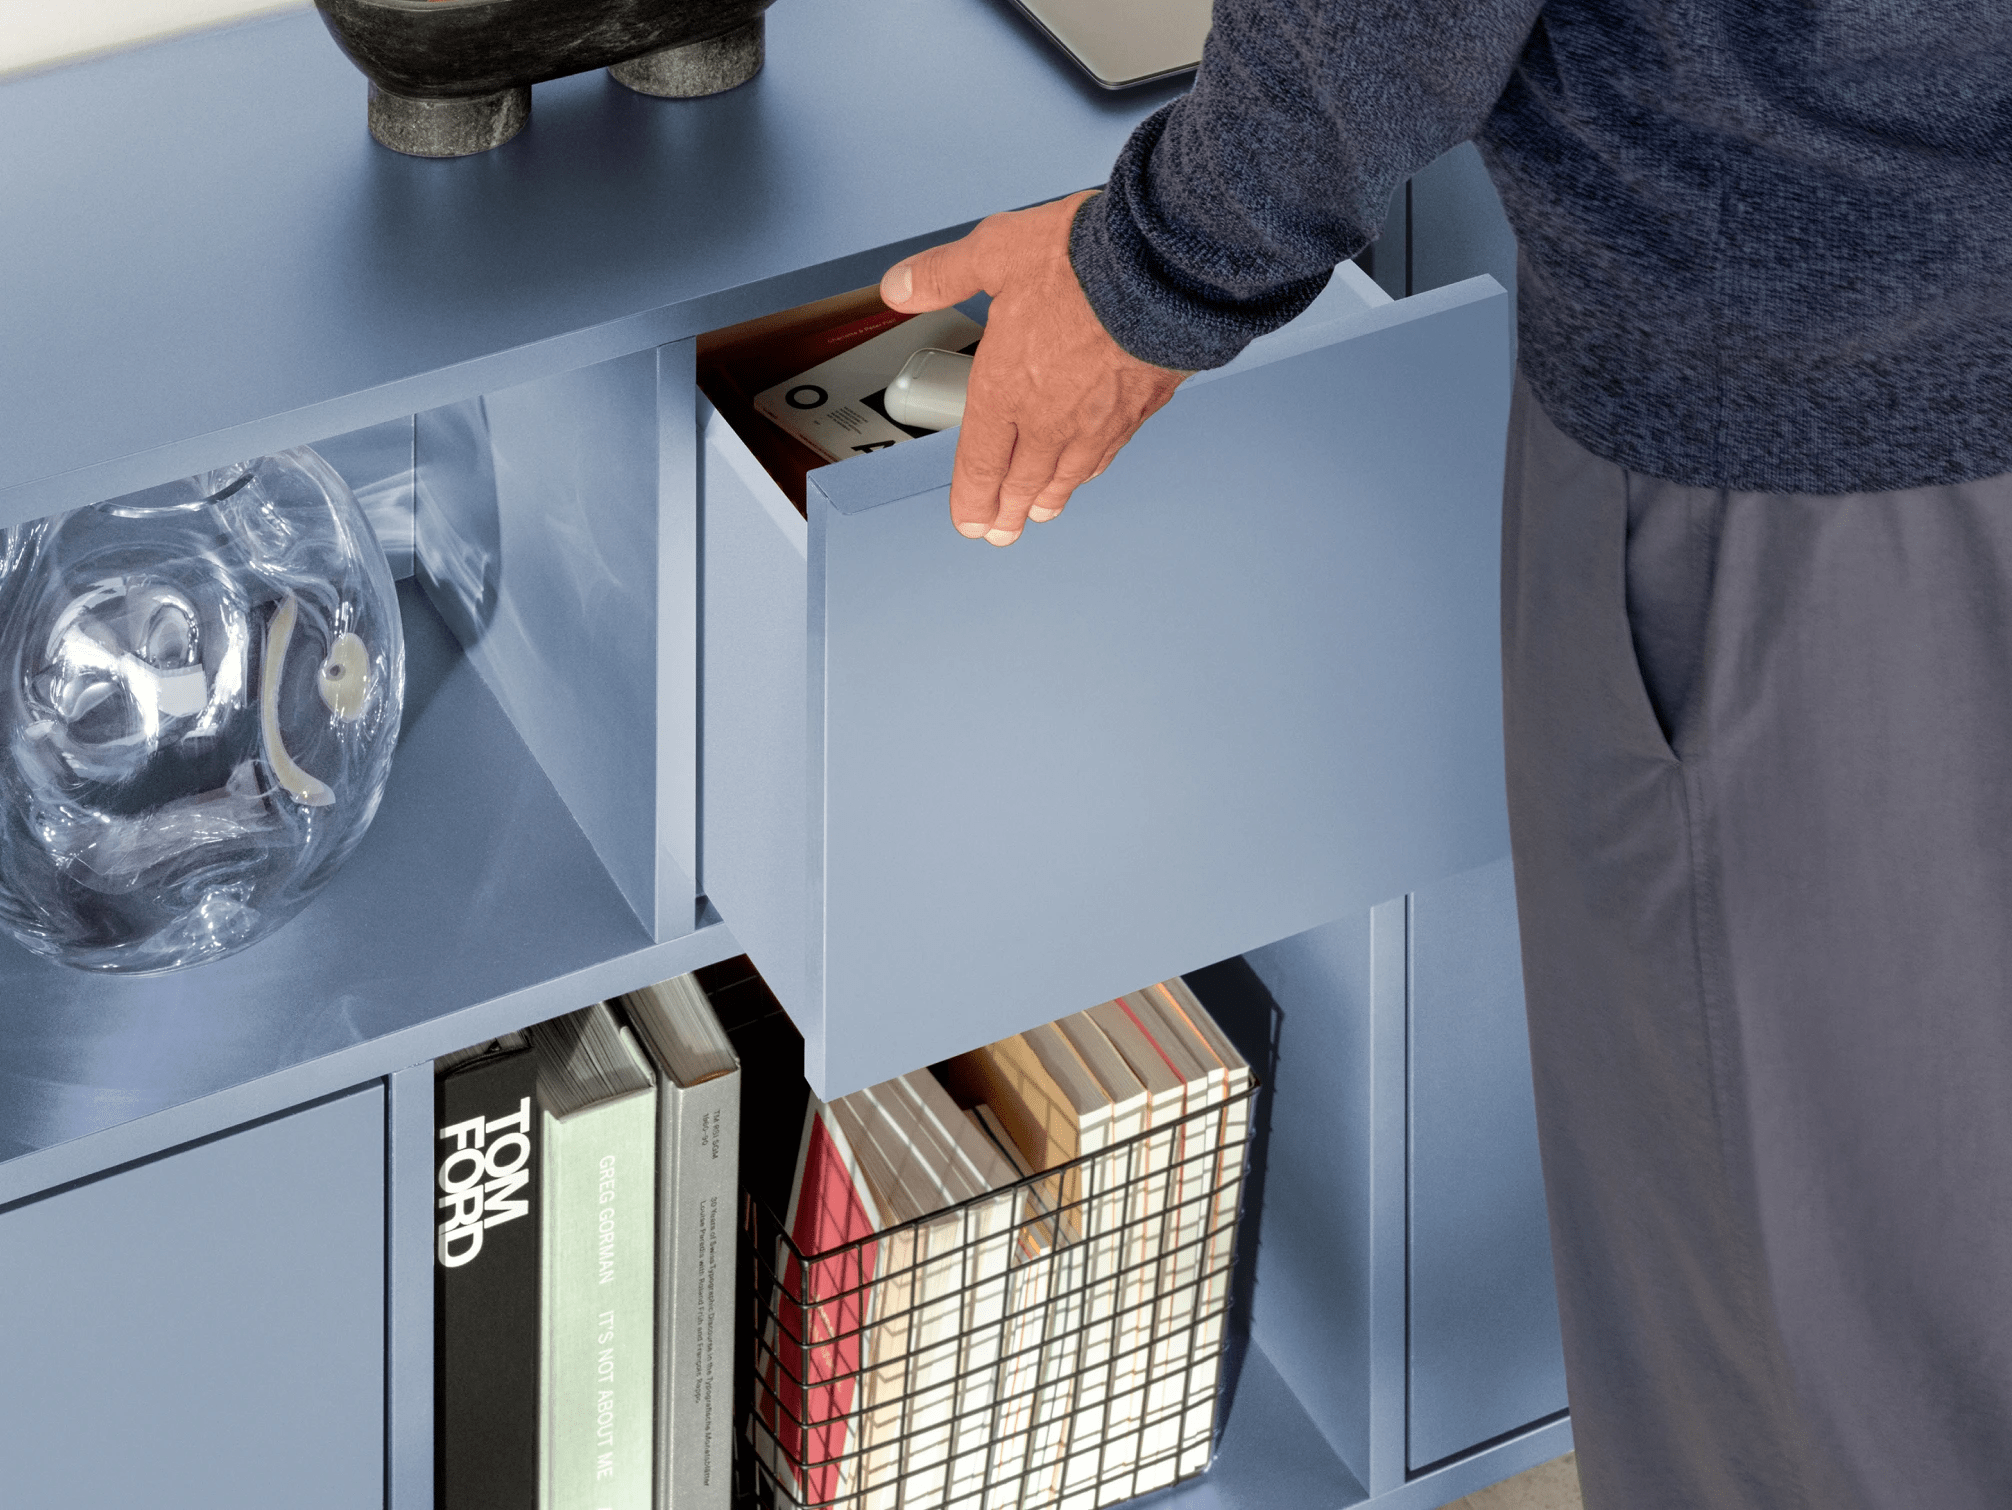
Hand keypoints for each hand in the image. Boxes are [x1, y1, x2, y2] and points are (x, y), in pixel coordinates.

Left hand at [880, 191, 1187, 545]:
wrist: (1164, 268)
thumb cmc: (1082, 259)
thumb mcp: (996, 250)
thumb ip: (945, 274)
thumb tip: (899, 287)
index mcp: (1005, 388)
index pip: (979, 463)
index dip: (971, 499)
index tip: (969, 521)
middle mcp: (1048, 418)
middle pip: (1021, 482)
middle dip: (1006, 512)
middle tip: (1000, 533)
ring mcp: (1095, 421)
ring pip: (1065, 476)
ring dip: (1046, 500)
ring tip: (1038, 514)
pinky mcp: (1137, 411)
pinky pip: (1106, 455)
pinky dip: (1089, 473)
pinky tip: (1087, 474)